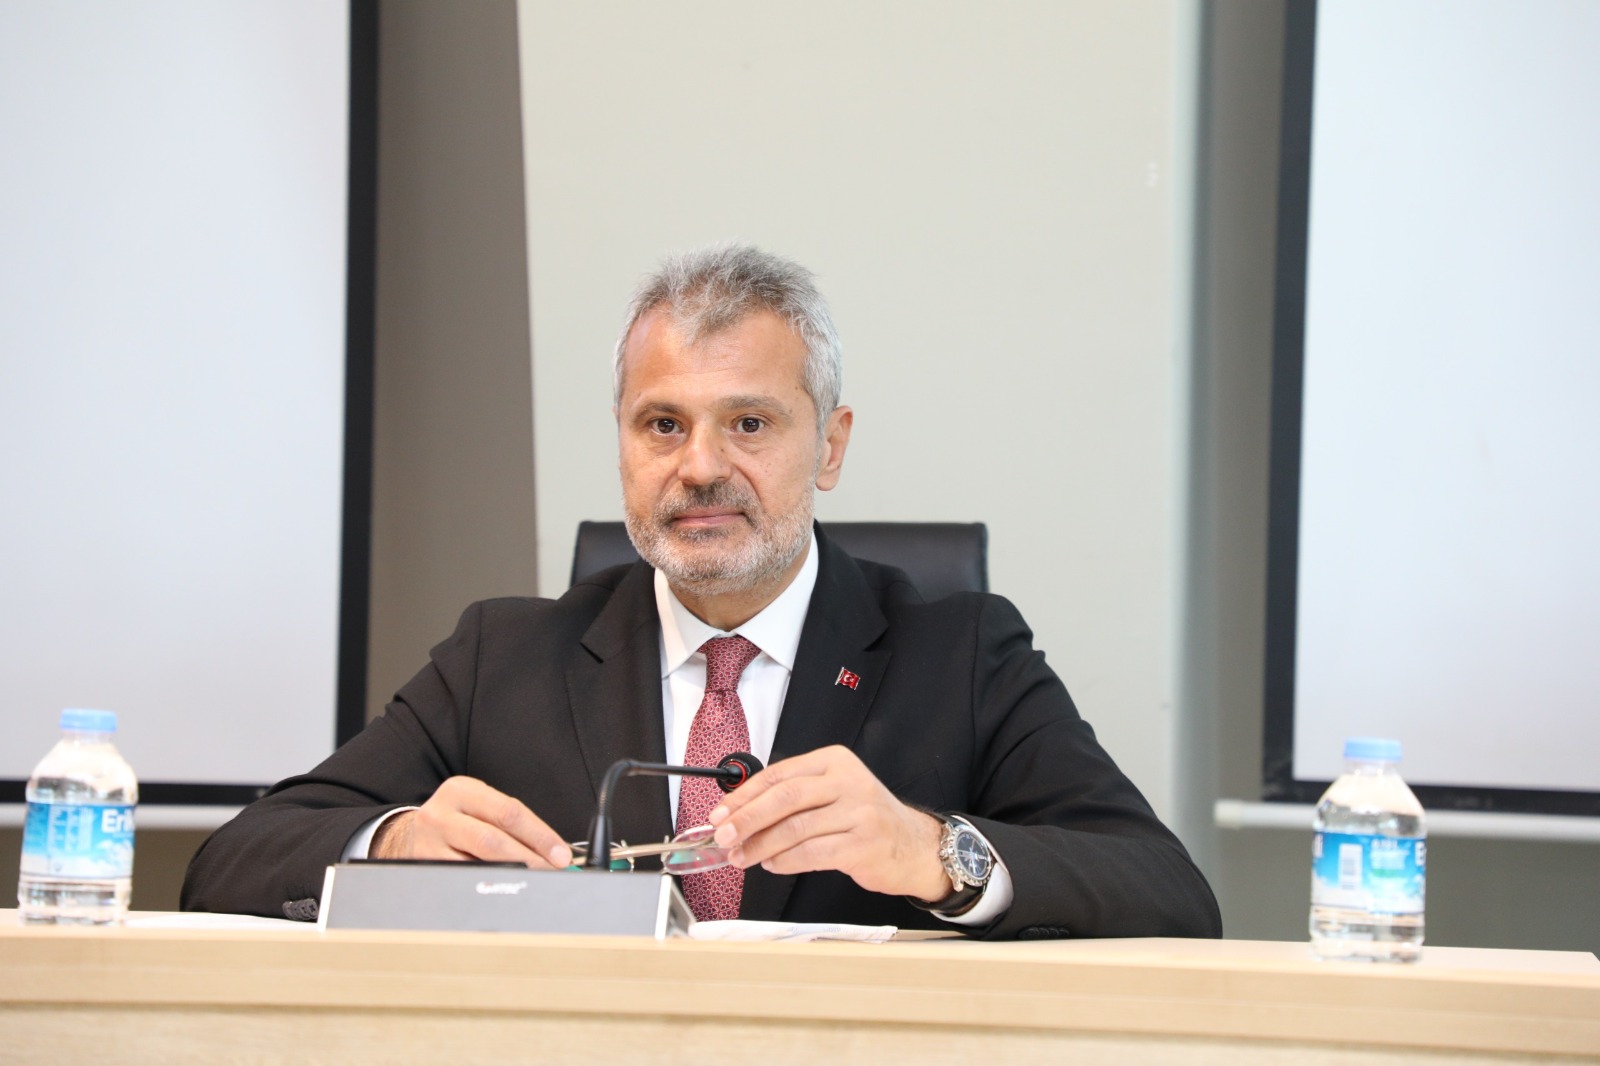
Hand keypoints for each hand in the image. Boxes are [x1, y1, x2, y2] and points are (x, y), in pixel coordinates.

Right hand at [371, 776, 571, 868]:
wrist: (407, 835)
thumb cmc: (456, 821)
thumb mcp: (479, 807)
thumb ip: (512, 823)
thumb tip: (554, 851)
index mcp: (462, 790)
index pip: (510, 812)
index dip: (540, 836)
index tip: (562, 855)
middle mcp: (442, 813)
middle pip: (493, 840)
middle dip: (530, 860)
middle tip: (553, 872)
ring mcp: (429, 842)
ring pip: (477, 864)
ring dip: (512, 876)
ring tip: (535, 881)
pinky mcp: (424, 867)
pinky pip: (464, 879)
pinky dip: (489, 885)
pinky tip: (505, 887)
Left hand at [707, 745, 948, 900]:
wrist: (913, 845)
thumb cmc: (865, 819)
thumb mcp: (834, 792)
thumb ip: (794, 796)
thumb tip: (739, 811)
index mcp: (835, 761)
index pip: (779, 774)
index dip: (744, 795)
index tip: (721, 813)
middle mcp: (849, 782)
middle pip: (785, 797)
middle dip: (747, 819)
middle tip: (724, 837)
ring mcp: (859, 813)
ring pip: (795, 828)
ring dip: (761, 845)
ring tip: (742, 857)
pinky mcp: (863, 845)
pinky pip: (812, 853)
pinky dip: (785, 861)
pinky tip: (772, 864)